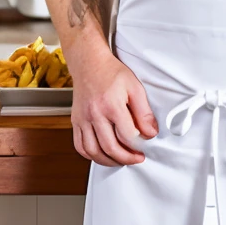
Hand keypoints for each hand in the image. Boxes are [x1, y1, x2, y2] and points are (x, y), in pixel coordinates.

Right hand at [72, 51, 157, 166]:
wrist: (89, 63)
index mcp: (111, 105)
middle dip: (126, 158)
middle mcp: (94, 114)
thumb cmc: (112, 73)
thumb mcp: (135, 88)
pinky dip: (91, 155)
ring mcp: (82, 119)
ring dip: (108, 161)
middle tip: (136, 158)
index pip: (127, 135)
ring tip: (120, 160)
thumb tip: (150, 132)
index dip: (138, 145)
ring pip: (93, 151)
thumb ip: (144, 112)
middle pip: (110, 147)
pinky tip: (102, 154)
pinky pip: (80, 146)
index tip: (144, 146)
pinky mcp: (75, 121)